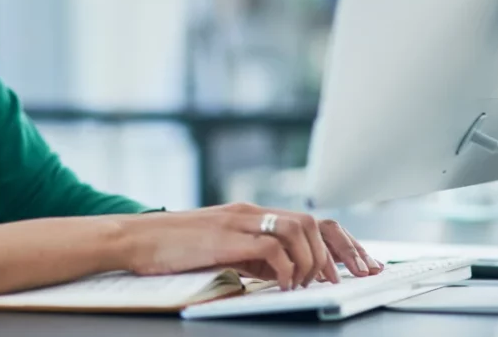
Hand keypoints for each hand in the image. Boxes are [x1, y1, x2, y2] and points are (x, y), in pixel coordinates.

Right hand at [118, 203, 383, 290]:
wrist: (134, 238)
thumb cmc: (171, 249)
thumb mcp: (221, 251)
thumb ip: (251, 256)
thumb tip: (284, 273)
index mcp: (251, 215)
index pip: (309, 220)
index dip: (341, 243)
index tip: (362, 265)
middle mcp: (250, 213)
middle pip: (313, 221)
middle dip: (340, 251)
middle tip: (350, 277)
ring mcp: (238, 222)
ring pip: (298, 229)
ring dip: (314, 260)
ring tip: (312, 284)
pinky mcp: (226, 237)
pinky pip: (272, 248)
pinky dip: (287, 268)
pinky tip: (285, 285)